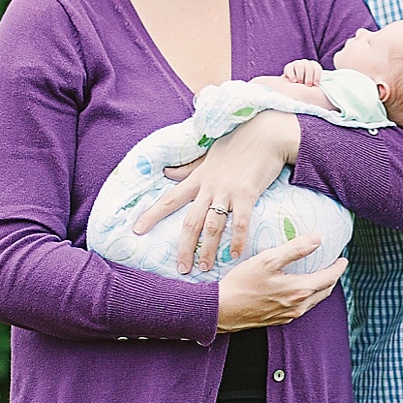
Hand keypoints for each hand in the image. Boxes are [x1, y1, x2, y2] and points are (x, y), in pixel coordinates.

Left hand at [132, 114, 301, 272]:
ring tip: (205, 267)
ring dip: (207, 249)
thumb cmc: (238, 143)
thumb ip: (188, 168)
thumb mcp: (208, 154)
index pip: (170, 199)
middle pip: (190, 221)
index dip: (152, 215)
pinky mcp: (248, 193)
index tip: (137, 230)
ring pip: (212, 226)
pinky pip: (241, 221)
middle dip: (184, 247)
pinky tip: (234, 254)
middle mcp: (209, 187)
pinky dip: (237, 239)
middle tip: (182, 269)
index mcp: (198, 178)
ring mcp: (228, 191)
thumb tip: (167, 172)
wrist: (265, 134)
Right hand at [216, 241, 346, 328]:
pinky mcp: (277, 320)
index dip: (338, 268)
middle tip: (333, 266)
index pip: (329, 278)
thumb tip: (317, 239)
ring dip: (319, 288)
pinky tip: (297, 289)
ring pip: (312, 301)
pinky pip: (300, 307)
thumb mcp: (268, 260)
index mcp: (300, 291)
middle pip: (324, 291)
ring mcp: (288, 315)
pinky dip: (305, 296)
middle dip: (331, 278)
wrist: (221, 310)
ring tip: (317, 275)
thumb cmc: (242, 283)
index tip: (343, 259)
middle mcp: (298, 306)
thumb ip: (295, 249)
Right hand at [283, 58, 323, 84]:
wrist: (294, 88)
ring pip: (299, 66)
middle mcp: (306, 63)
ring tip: (300, 83)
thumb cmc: (307, 87)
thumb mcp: (314, 85)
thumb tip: (330, 85)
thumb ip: (319, 84)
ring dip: (300, 75)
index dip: (317, 76)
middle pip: (309, 67)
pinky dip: (292, 74)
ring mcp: (297, 64)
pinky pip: (290, 68)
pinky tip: (294, 81)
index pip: (317, 68)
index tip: (316, 84)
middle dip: (309, 77)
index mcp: (314, 66)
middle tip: (308, 85)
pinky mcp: (288, 67)